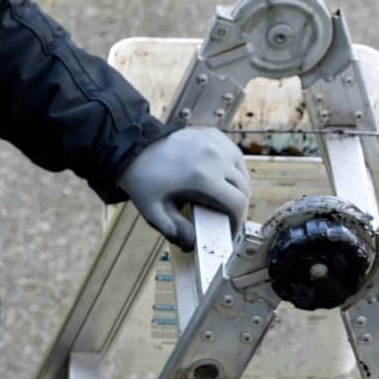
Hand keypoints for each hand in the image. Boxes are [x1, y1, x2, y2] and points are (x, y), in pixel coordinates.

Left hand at [118, 126, 249, 250]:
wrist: (134, 149)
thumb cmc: (144, 180)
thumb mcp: (154, 211)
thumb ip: (174, 230)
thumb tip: (193, 243)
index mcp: (203, 177)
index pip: (238, 202)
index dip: (238, 220)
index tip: (231, 229)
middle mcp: (215, 157)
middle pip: (243, 188)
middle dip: (238, 206)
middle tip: (227, 217)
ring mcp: (216, 143)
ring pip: (242, 171)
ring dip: (238, 187)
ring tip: (225, 199)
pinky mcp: (214, 134)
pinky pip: (234, 155)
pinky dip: (232, 169)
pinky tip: (221, 178)